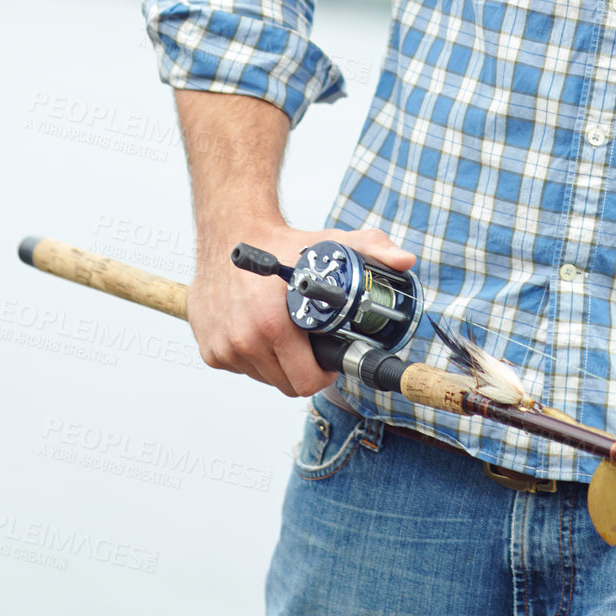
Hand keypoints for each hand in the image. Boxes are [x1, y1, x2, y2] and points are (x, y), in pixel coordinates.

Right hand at [185, 221, 415, 397]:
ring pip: (264, 378)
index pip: (306, 381)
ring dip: (277, 363)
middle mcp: (244, 341)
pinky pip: (241, 368)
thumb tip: (406, 260)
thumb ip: (371, 249)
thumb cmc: (279, 242)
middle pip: (286, 384)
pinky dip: (253, 356)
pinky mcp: (209, 349)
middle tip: (310, 344)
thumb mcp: (329, 243)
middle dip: (303, 369)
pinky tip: (260, 330)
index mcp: (272, 326)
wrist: (229, 230)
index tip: (327, 356)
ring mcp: (223, 348)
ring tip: (285, 333)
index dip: (323, 372)